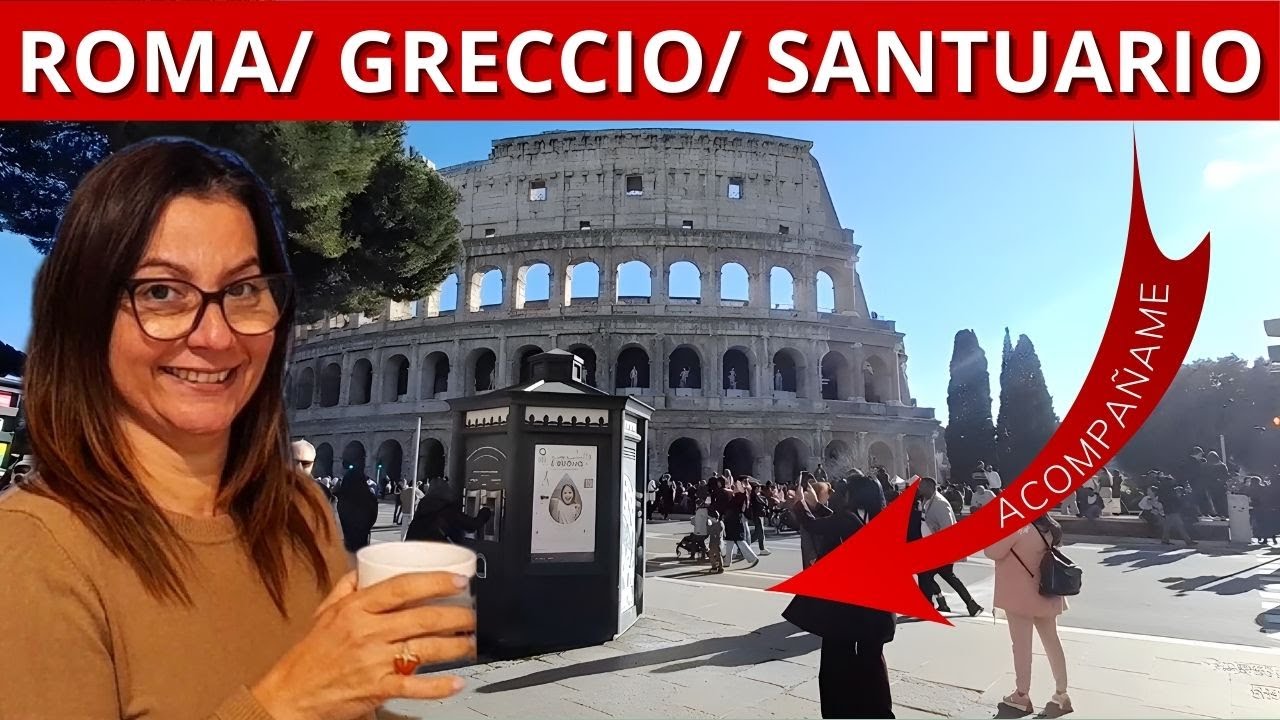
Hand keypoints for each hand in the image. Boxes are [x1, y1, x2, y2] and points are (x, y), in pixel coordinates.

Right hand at [252, 571, 476, 719]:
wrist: (291, 695)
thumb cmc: (308, 657)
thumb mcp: (323, 613)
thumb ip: (346, 587)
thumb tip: (365, 567)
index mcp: (356, 609)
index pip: (402, 587)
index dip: (435, 582)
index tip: (457, 581)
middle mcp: (367, 632)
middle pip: (422, 618)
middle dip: (456, 615)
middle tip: (473, 615)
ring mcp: (374, 661)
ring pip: (425, 649)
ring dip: (455, 646)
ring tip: (471, 642)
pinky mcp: (377, 689)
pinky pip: (414, 687)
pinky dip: (438, 686)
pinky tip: (455, 682)